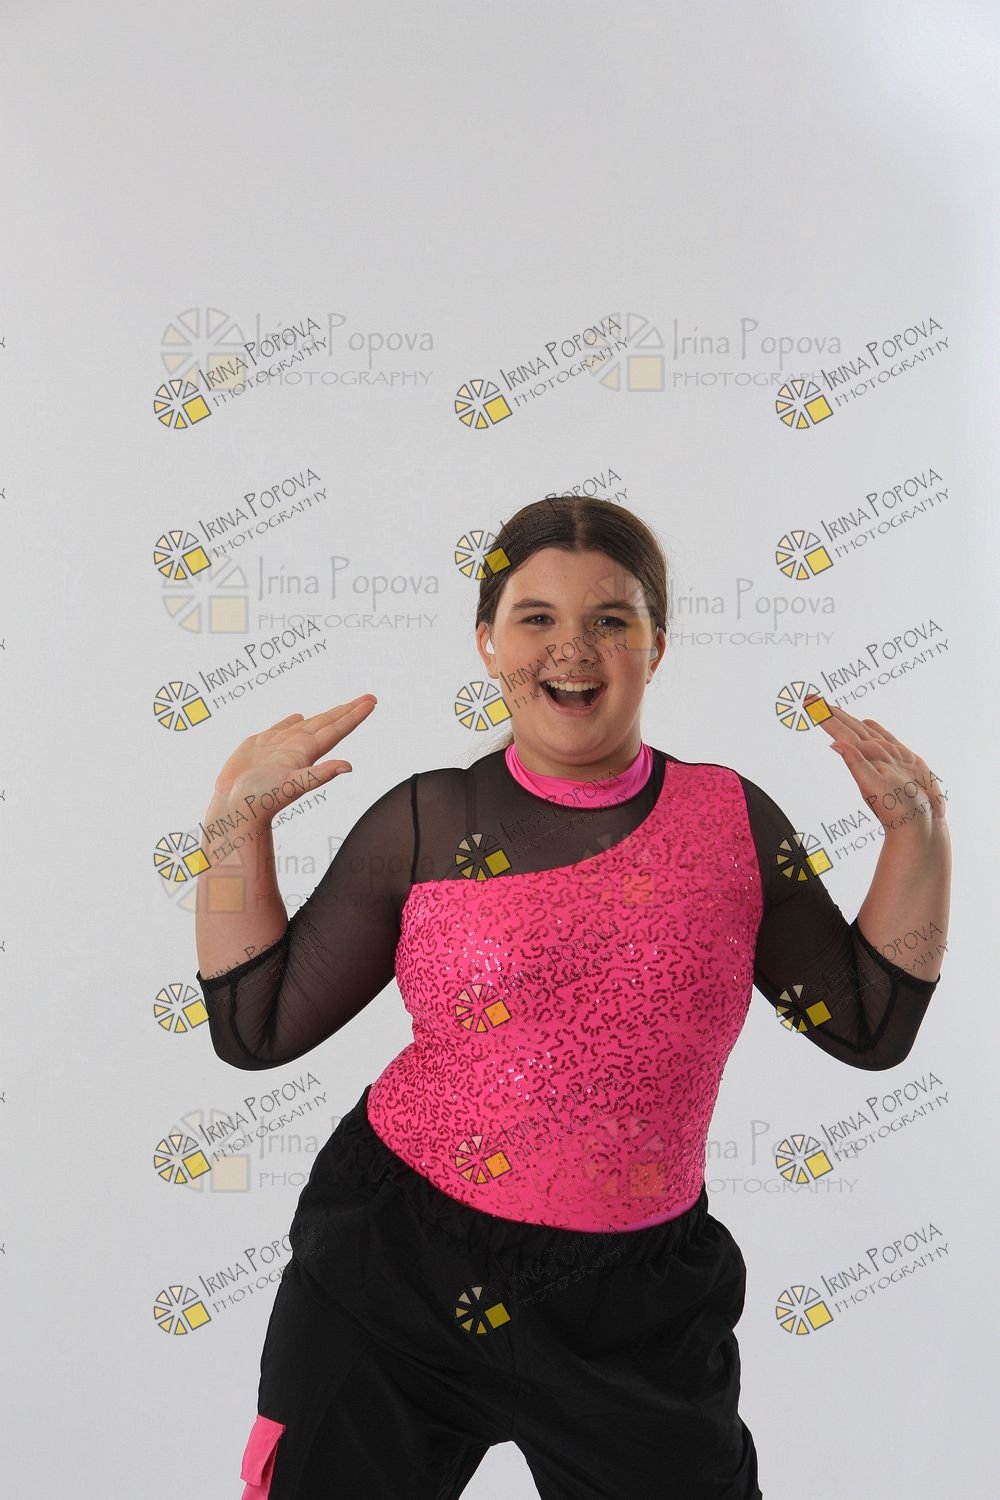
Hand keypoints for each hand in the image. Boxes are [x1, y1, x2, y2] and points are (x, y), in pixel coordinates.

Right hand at [213, 695, 377, 815]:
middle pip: (328, 723)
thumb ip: (319, 774)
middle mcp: (296, 746)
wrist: (233, 808)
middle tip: (370, 697)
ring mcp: (279, 745)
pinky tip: (298, 716)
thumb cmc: (260, 800)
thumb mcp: (292, 785)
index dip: (354, 715)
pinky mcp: (260, 745)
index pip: (337, 729)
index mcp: (306, 752)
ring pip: (307, 723)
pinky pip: (280, 728)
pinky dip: (291, 720)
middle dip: (348, 709)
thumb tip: (349, 767)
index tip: (372, 702)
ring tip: (342, 706)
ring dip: (325, 714)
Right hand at [804, 697, 946, 832]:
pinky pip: (886, 737)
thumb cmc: (900, 811)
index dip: (826, 716)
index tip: (811, 703)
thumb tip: (837, 743)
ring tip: (834, 709)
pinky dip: (872, 728)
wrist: (926, 822)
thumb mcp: (873, 789)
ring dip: (848, 718)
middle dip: (832, 712)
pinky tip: (867, 723)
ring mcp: (895, 753)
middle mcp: (883, 750)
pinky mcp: (907, 759)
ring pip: (867, 729)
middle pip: (852, 725)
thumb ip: (855, 763)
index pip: (844, 730)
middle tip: (812, 699)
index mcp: (873, 754)